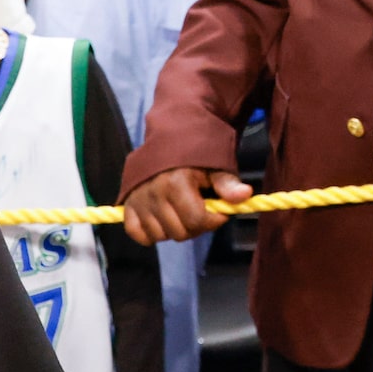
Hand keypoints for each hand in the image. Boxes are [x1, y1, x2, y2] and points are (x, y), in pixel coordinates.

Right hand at [121, 166, 254, 245]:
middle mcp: (154, 193)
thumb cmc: (197, 154)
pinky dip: (150, 233)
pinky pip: (137, 233)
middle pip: (179, 232)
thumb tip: (245, 195)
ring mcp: (138, 199)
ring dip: (174, 229)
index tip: (220, 212)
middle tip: (201, 211)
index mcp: (176, 182)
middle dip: (196, 226)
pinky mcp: (127, 204)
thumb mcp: (216, 165)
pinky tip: (163, 220)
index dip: (213, 221)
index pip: (196, 220)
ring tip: (182, 212)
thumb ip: (228, 184)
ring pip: (160, 235)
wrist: (169, 136)